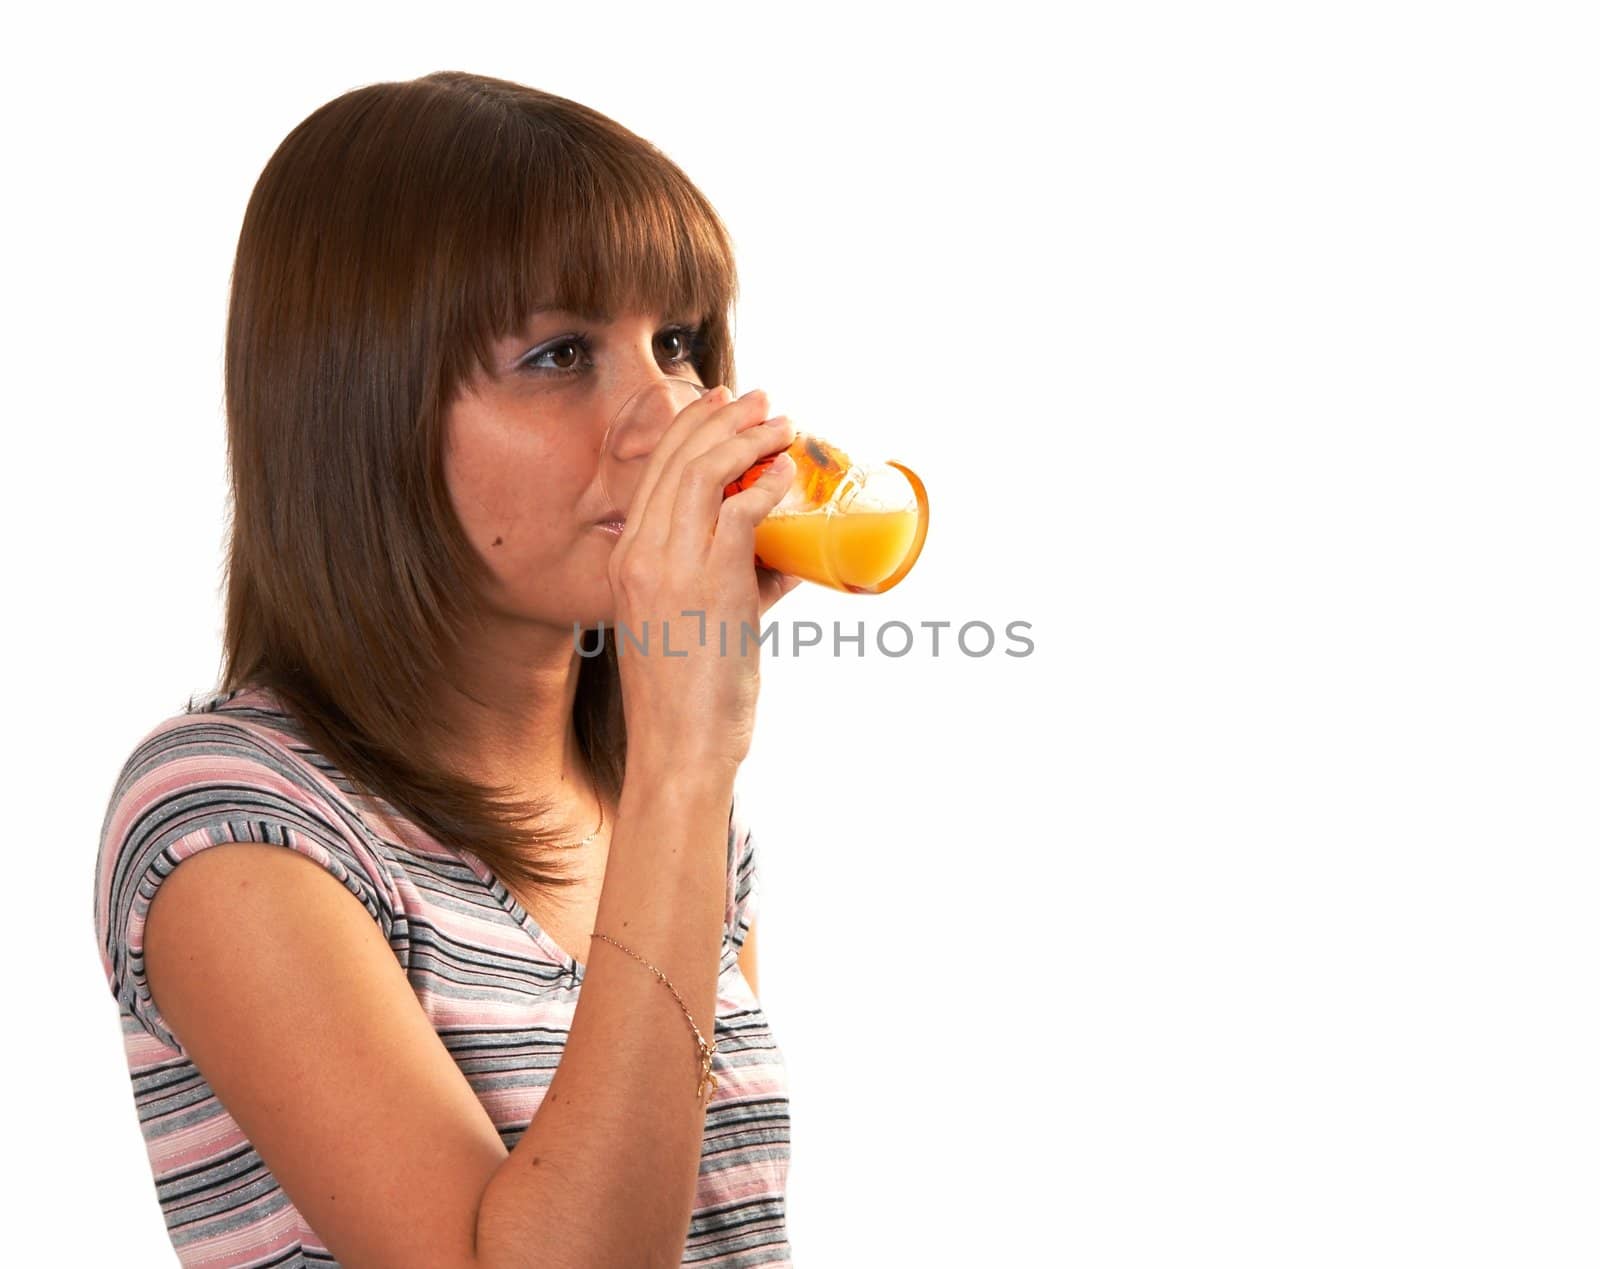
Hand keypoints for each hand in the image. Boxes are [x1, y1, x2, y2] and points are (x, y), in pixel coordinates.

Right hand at [606, 386, 797, 771]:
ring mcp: (671, 567)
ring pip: (704, 471)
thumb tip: (785, 562)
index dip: (690, 427)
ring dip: (747, 438)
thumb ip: (736, 584)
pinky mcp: (710, 584)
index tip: (722, 404)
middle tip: (761, 399)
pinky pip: (738, 510)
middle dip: (722, 417)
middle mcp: (640, 554)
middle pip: (677, 458)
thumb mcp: (692, 627)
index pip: (655, 471)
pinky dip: (766, 483)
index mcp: (627, 560)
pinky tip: (786, 473)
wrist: (677, 748)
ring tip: (781, 424)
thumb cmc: (687, 699)